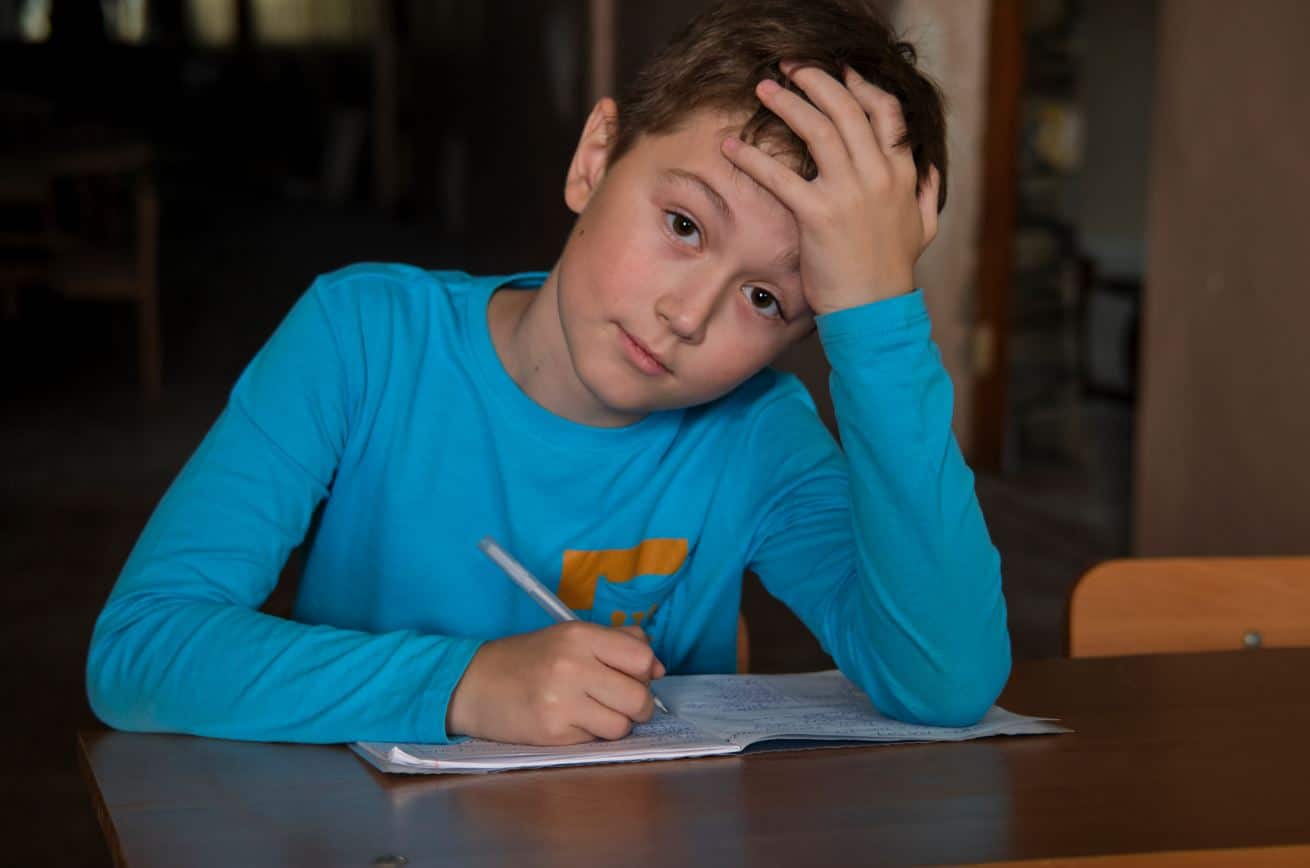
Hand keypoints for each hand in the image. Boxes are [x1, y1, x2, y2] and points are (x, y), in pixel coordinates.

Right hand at [446, 622, 665, 744]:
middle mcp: (572, 666)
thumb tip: (658, 667)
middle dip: (638, 705)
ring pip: (622, 725)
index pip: (642, 658)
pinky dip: (589, 734)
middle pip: (639, 697)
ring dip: (615, 723)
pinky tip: (569, 721)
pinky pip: (595, 740)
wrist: (474, 683)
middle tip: (620, 702)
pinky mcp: (553, 733)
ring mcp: (562, 702)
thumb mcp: (569, 636)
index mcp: (580, 635)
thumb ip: (617, 643)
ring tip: (592, 712)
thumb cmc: (528, 659)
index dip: (646, 672)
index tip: (636, 677)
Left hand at [721, 63, 940, 315]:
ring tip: (763, 89)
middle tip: (790, 68)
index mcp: (902, 173)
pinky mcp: (819, 215)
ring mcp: (849, 193)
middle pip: (846, 109)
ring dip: (787, 103)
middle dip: (816, 80)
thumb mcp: (924, 227)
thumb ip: (927, 192)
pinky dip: (753, 158)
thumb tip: (929, 168)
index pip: (885, 111)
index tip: (838, 70)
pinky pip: (781, 176)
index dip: (859, 85)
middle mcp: (878, 176)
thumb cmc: (892, 271)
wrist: (875, 310)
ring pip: (817, 129)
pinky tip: (732, 146)